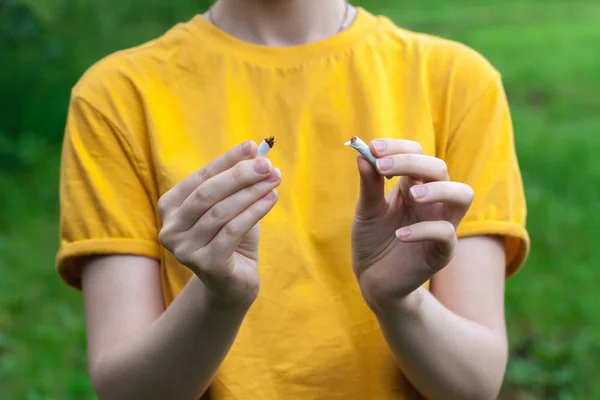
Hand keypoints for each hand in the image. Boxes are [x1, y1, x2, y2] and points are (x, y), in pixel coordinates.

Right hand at [158, 141, 281, 306]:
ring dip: (251, 192)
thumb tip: (256, 152)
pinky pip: (233, 230)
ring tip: (274, 180)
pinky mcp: (205, 265)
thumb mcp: (232, 205)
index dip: (227, 161)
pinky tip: (272, 198)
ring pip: (221, 212)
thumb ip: (237, 181)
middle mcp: (170, 229)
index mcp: (170, 207)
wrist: (233, 283)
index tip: (253, 146)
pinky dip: (254, 211)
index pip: (200, 177)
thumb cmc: (231, 237)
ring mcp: (184, 250)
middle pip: (207, 193)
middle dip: (240, 175)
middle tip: (267, 165)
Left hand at [351, 139, 473, 312]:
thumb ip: (368, 184)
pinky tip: (399, 234)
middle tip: (383, 168)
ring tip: (411, 195)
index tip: (374, 148)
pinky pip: (446, 234)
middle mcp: (432, 200)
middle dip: (412, 162)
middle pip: (439, 168)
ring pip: (462, 195)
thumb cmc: (373, 239)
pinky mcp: (442, 251)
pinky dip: (424, 230)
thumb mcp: (366, 210)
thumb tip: (362, 154)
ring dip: (438, 190)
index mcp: (412, 184)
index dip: (398, 147)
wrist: (373, 279)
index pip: (417, 153)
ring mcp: (441, 223)